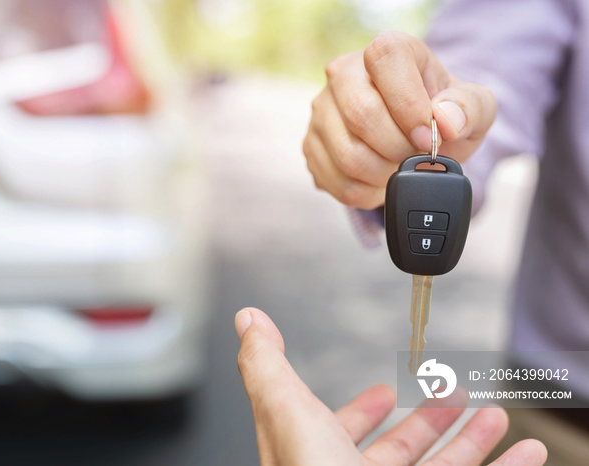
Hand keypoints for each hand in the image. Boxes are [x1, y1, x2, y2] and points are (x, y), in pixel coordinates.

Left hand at [235, 307, 546, 464]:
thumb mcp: (287, 413)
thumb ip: (268, 366)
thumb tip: (248, 320)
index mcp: (317, 457)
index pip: (336, 429)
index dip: (359, 410)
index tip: (382, 393)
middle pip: (396, 451)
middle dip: (427, 420)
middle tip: (450, 396)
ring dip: (471, 440)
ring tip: (494, 414)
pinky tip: (526, 454)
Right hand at [303, 31, 496, 208]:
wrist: (416, 136)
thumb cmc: (442, 114)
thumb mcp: (473, 106)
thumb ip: (469, 107)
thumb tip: (445, 120)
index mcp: (386, 51)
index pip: (385, 60)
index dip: (409, 104)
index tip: (428, 135)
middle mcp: (343, 75)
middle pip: (362, 115)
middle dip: (399, 148)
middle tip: (416, 156)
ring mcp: (321, 112)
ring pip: (348, 156)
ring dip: (385, 174)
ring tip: (400, 168)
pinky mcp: (311, 147)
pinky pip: (338, 183)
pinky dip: (368, 192)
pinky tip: (381, 179)